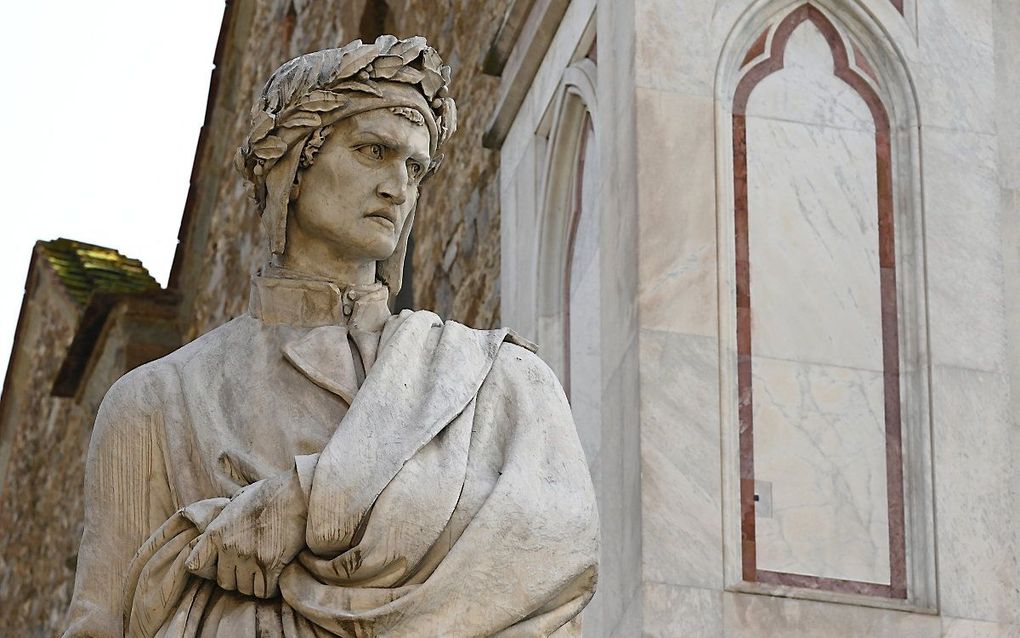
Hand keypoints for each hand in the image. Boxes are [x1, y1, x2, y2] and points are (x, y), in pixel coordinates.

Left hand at [186, 469, 306, 597]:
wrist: (296, 493)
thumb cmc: (269, 494)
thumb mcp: (237, 501)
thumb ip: (225, 519)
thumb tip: (219, 528)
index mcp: (216, 532)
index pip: (194, 566)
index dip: (209, 569)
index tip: (222, 565)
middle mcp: (229, 547)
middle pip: (225, 582)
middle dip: (238, 578)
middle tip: (251, 568)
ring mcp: (249, 557)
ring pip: (246, 589)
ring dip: (255, 584)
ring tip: (265, 571)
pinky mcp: (270, 564)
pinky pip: (265, 591)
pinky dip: (271, 588)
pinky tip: (276, 576)